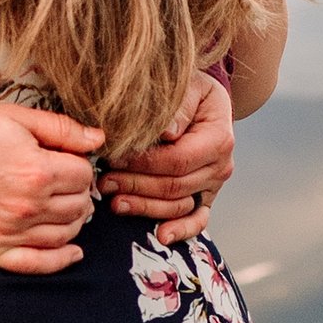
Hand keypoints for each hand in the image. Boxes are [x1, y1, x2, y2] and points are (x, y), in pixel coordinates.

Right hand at [0, 101, 104, 275]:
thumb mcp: (14, 118)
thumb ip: (60, 128)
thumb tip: (98, 139)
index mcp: (38, 172)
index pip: (84, 175)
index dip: (79, 165)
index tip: (68, 160)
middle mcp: (29, 208)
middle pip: (79, 206)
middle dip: (79, 192)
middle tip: (67, 183)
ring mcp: (10, 233)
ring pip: (64, 234)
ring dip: (73, 221)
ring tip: (65, 207)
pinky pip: (36, 264)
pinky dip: (60, 260)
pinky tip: (73, 252)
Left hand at [99, 72, 234, 244]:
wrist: (202, 101)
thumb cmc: (190, 91)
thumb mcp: (187, 86)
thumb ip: (178, 107)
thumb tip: (166, 131)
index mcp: (219, 139)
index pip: (177, 160)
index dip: (144, 164)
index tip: (114, 158)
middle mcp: (220, 166)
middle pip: (174, 186)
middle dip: (135, 185)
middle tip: (103, 181)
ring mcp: (213, 185)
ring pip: (178, 205)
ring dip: (144, 207)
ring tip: (113, 202)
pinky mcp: (205, 197)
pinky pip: (197, 220)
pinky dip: (181, 231)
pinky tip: (161, 237)